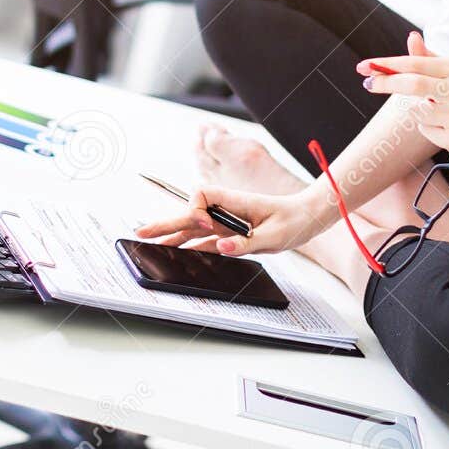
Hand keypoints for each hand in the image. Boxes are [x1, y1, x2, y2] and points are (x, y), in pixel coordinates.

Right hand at [133, 186, 326, 256]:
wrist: (306, 218)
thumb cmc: (293, 220)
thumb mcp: (274, 236)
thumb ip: (246, 243)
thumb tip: (221, 247)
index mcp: (234, 201)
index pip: (202, 196)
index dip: (195, 210)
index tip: (202, 225)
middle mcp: (226, 209)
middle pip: (190, 213)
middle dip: (166, 223)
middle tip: (142, 233)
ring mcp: (226, 221)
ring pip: (193, 227)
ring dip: (173, 234)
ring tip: (150, 243)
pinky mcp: (230, 232)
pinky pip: (205, 238)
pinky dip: (190, 244)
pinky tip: (177, 252)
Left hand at [357, 31, 448, 158]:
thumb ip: (429, 58)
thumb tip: (411, 37)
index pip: (416, 64)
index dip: (387, 65)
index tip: (365, 67)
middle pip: (413, 85)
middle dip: (386, 83)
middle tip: (367, 83)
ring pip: (418, 112)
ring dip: (419, 111)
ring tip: (440, 110)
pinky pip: (427, 132)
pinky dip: (431, 128)